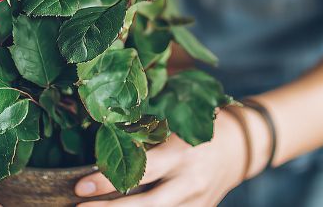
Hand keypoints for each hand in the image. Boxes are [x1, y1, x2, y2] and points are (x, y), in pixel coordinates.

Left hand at [73, 111, 250, 205]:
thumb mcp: (177, 124)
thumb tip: (105, 142)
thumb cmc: (202, 126)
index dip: (108, 181)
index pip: (140, 173)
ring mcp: (196, 203)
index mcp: (182, 155)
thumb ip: (147, 137)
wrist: (241, 146)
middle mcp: (190, 183)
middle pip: (145, 206)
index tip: (80, 186)